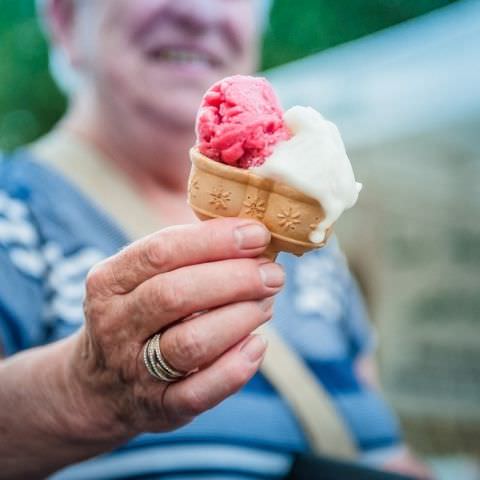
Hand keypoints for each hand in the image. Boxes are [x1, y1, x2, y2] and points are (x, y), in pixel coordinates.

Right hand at [67, 218, 283, 440]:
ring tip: (266, 304)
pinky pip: (200, 392)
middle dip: (235, 279)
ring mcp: (134, 370)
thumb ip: (186, 256)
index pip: (162, 251)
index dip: (215, 240)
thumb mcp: (142, 279)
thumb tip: (249, 236)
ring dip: (240, 319)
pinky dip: (235, 368)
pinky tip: (257, 345)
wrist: (101, 385)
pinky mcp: (159, 407)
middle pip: (177, 295)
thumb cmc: (139, 314)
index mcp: (109, 281)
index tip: (257, 234)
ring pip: (192, 342)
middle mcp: (115, 325)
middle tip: (272, 273)